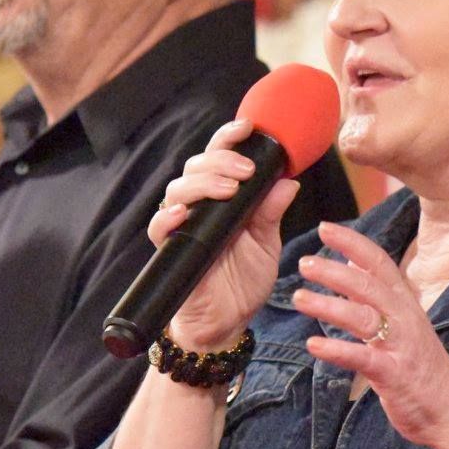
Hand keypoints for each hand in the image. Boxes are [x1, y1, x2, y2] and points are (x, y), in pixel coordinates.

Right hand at [153, 119, 301, 350]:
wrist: (227, 322)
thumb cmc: (245, 280)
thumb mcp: (267, 243)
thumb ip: (271, 212)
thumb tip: (289, 182)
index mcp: (223, 197)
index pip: (220, 157)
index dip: (229, 138)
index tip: (248, 126)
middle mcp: (200, 206)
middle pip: (196, 166)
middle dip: (221, 160)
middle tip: (246, 170)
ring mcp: (183, 226)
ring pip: (177, 189)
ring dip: (202, 183)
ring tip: (228, 189)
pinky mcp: (170, 249)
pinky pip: (159, 227)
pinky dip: (167, 216)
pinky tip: (183, 213)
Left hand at [292, 221, 448, 448]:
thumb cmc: (420, 364)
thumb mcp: (401, 321)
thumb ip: (376, 292)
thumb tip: (350, 260)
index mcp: (403, 302)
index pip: (379, 262)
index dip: (353, 242)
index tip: (325, 228)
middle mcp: (403, 317)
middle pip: (368, 285)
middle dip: (335, 271)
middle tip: (304, 262)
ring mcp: (400, 345)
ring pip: (363, 317)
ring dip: (330, 306)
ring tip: (300, 298)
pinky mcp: (394, 374)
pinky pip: (363, 358)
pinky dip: (337, 350)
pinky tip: (313, 345)